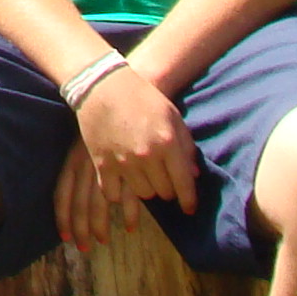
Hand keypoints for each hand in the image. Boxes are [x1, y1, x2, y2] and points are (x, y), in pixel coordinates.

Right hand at [54, 64, 196, 247]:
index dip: (189, 200)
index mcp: (167, 142)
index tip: (190, 209)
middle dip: (167, 189)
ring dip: (146, 189)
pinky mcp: (103, 164)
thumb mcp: (171, 115)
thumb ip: (185, 145)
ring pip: (142, 194)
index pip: (184, 183)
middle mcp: (147, 156)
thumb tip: (194, 175)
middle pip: (164, 192)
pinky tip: (122, 181)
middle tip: (164, 179)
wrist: (102, 86)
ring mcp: (123, 162)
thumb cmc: (141, 97)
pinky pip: (114, 194)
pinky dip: (119, 192)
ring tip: (144, 176)